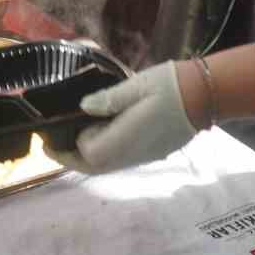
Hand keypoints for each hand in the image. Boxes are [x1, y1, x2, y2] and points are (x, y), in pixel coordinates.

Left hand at [47, 61, 201, 174]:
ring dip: (86, 158)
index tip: (52, 131)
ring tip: (70, 139)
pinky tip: (98, 135)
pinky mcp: (150, 154)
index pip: (86, 154)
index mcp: (123, 142)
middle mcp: (130, 157)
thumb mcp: (135, 86)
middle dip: (70, 159)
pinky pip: (119, 161)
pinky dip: (102, 154)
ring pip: (106, 167)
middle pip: (93, 168)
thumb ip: (107, 99)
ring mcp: (142, 158)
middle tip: (51, 145)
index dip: (68, 145)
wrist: (204, 96)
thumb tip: (83, 107)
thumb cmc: (168, 87)